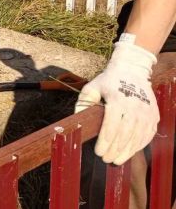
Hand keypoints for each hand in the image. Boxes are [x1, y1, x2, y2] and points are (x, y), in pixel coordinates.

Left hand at [75, 40, 158, 164]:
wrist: (132, 70)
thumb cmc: (108, 81)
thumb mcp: (92, 87)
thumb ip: (84, 103)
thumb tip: (77, 121)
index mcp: (118, 99)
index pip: (111, 126)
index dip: (105, 142)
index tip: (97, 151)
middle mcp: (135, 106)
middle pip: (125, 134)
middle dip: (114, 150)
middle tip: (105, 159)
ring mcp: (147, 112)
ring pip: (138, 137)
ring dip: (127, 152)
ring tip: (116, 160)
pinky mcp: (154, 115)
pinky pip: (148, 135)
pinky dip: (139, 146)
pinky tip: (130, 152)